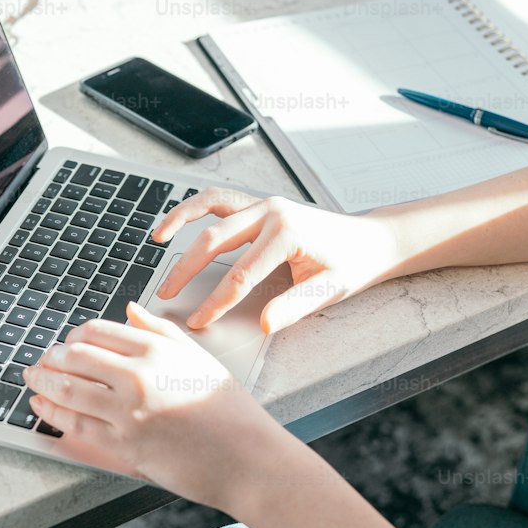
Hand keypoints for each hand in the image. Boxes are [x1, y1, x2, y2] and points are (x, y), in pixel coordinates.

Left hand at [21, 303, 282, 503]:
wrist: (246, 458)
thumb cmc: (229, 410)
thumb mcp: (198, 357)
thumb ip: (161, 330)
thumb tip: (130, 310)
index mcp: (157, 349)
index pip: (97, 331)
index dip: (74, 335)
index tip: (67, 341)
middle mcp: (138, 376)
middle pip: (75, 356)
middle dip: (52, 357)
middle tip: (42, 360)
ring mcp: (128, 412)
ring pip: (68, 390)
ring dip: (43, 382)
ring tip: (33, 379)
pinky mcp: (123, 445)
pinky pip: (76, 425)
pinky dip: (52, 414)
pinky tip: (42, 408)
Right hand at [152, 188, 399, 332]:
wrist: (371, 239)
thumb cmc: (352, 264)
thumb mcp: (329, 290)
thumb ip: (295, 306)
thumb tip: (265, 325)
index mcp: (287, 233)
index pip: (240, 274)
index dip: (216, 302)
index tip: (198, 321)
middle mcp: (271, 212)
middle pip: (215, 240)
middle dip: (187, 269)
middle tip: (168, 294)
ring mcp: (264, 204)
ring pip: (210, 208)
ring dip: (180, 222)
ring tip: (157, 240)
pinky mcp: (260, 205)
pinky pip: (219, 201)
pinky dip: (194, 208)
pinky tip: (177, 224)